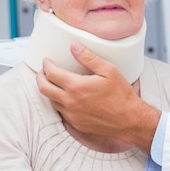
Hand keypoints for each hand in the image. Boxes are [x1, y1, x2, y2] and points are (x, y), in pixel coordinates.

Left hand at [36, 42, 160, 152]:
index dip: (46, 65)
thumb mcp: (108, 70)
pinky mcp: (75, 123)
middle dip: (40, 77)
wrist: (129, 119)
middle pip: (43, 88)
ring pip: (50, 101)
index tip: (47, 61)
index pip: (51, 73)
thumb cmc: (121, 95)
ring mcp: (72, 114)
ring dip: (49, 90)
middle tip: (43, 71)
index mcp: (76, 86)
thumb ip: (88, 58)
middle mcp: (70, 102)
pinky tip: (66, 97)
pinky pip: (61, 111)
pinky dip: (59, 102)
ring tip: (54, 83)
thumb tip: (74, 46)